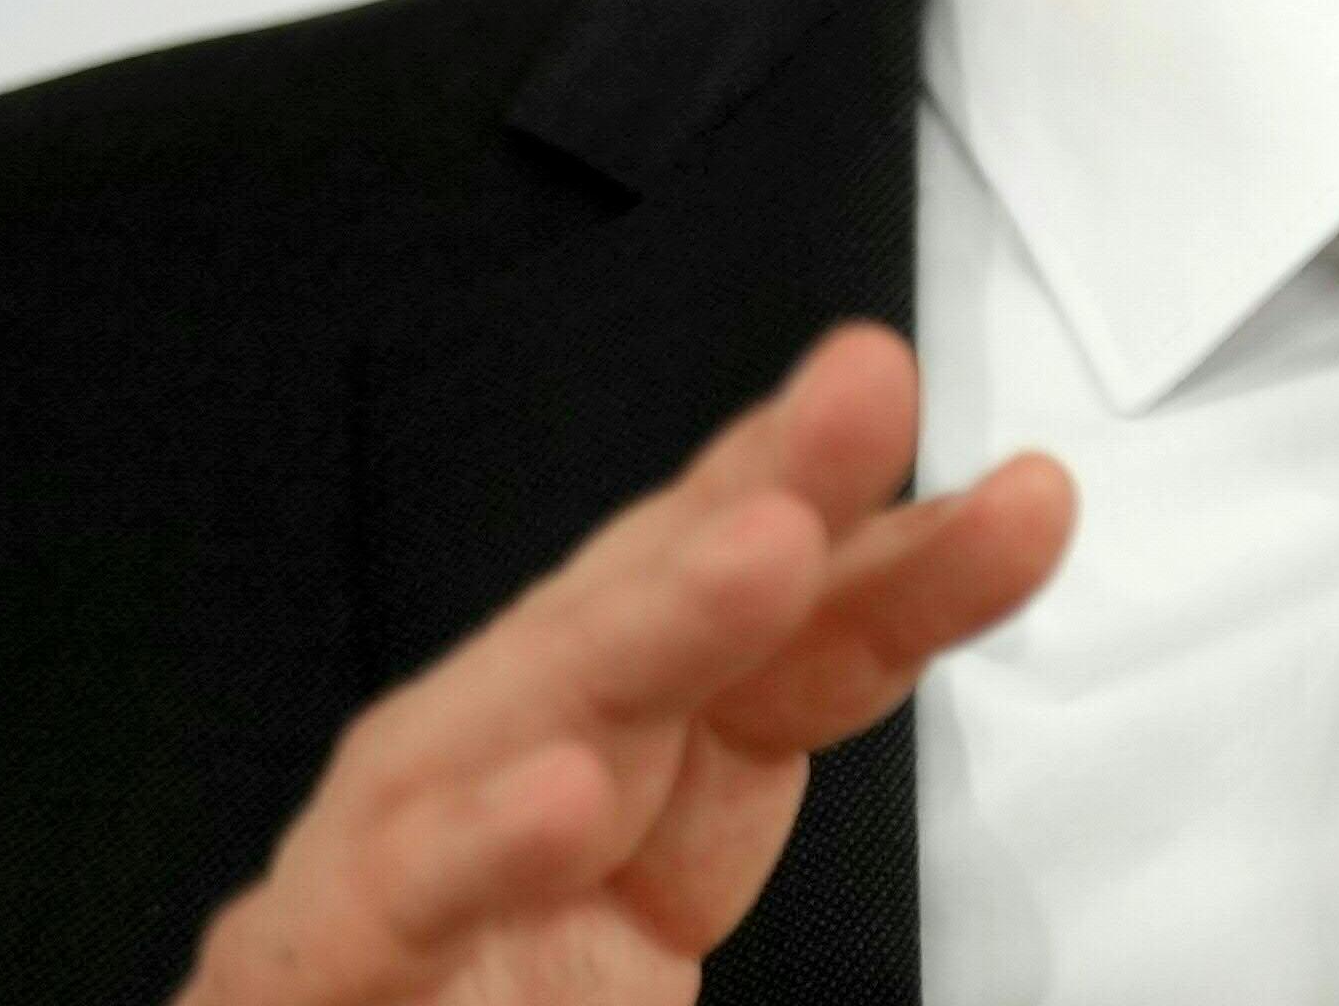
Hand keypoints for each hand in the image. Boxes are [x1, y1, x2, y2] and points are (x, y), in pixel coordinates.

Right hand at [180, 326, 1074, 1005]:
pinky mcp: (316, 960)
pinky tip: (566, 794)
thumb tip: (980, 828)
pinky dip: (478, 838)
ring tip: (772, 547)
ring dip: (651, 619)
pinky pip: (402, 889)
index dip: (893, 567)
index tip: (1022, 500)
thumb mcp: (675, 953)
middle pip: (655, 620)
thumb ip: (773, 833)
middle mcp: (515, 782)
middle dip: (769, 494)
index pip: (780, 658)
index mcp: (635, 788)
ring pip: (532, 709)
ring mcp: (405, 858)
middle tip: (871, 390)